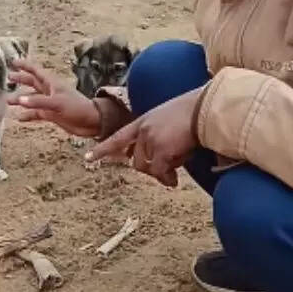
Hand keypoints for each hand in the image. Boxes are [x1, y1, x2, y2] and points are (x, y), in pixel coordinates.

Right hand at [7, 58, 100, 137]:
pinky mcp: (52, 114)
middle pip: (32, 83)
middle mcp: (50, 91)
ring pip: (32, 99)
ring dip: (21, 99)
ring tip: (9, 101)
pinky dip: (28, 115)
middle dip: (21, 80)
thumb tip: (20, 100)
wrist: (91, 122)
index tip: (13, 62)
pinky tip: (20, 118)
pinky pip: (36, 113)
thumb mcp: (57, 103)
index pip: (36, 71)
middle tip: (8, 78)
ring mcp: (51, 103)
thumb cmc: (78, 108)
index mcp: (52, 84)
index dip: (25, 65)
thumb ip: (38, 102)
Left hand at [85, 87, 201, 186]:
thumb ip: (160, 135)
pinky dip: (166, 178)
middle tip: (166, 176)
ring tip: (174, 176)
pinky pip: (160, 172)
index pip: (118, 137)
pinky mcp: (161, 150)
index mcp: (143, 121)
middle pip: (136, 160)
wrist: (204, 110)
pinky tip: (174, 182)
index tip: (88, 158)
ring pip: (149, 167)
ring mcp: (150, 140)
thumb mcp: (170, 120)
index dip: (103, 149)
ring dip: (161, 173)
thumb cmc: (195, 113)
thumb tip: (162, 160)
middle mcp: (143, 130)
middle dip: (150, 169)